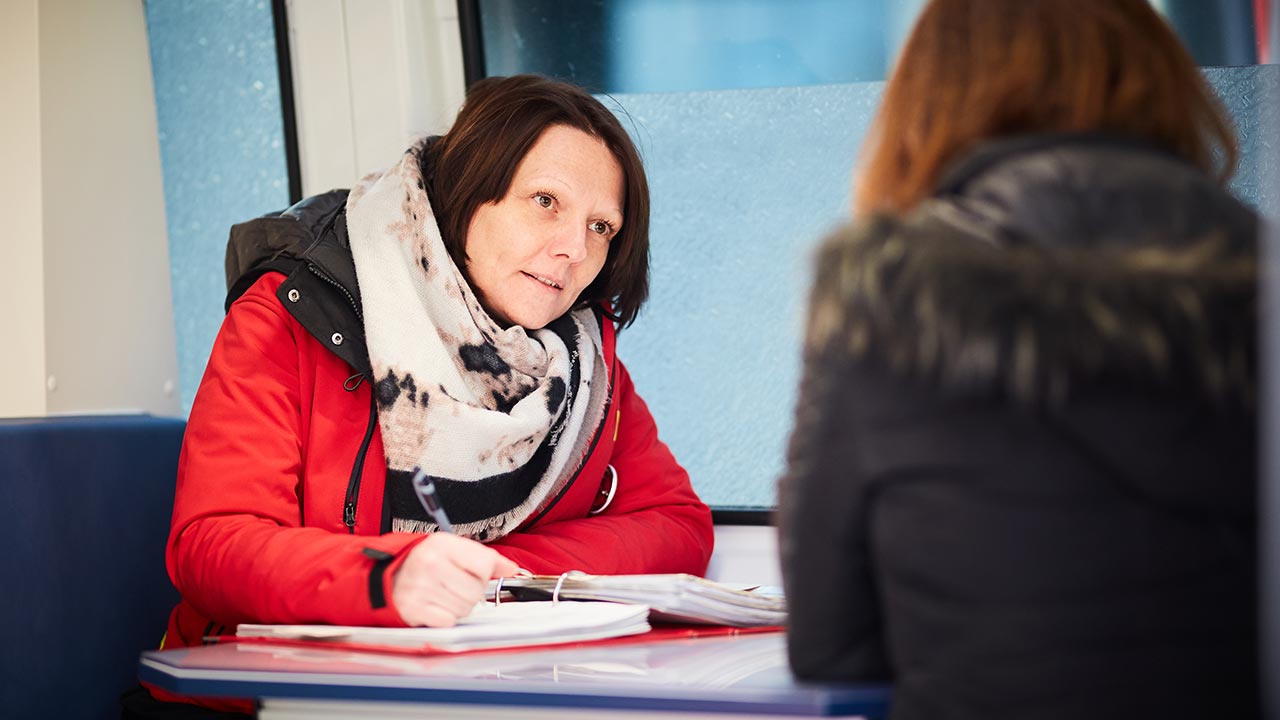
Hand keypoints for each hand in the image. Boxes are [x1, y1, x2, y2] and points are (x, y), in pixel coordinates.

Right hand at [391, 533, 519, 626]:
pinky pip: (448, 621)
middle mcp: (430, 564)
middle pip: (476, 590)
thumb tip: (512, 569)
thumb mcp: (452, 549)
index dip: (483, 573)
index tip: (472, 572)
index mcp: (442, 544)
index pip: (484, 564)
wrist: (388, 576)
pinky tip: (434, 605)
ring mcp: (421, 588)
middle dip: (470, 592)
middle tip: (454, 585)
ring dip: (458, 605)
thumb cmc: (424, 562)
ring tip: (443, 594)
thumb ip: (484, 558)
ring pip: (464, 608)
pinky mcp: (414, 609)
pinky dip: (444, 617)